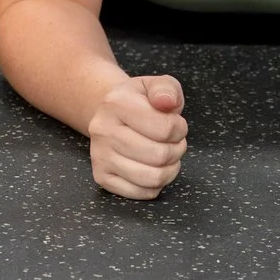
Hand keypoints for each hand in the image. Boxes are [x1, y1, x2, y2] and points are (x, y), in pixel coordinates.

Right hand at [87, 74, 187, 199]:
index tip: (175, 124)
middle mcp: (103, 130)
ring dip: (169, 169)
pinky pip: (142, 193)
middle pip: (159, 156)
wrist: (111, 114)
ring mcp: (100, 156)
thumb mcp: (156, 85)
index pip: (165, 128)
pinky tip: (154, 168)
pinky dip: (156, 185)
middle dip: (176, 149)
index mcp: (116, 103)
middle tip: (173, 141)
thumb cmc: (140, 102)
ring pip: (152, 178)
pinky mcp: (101, 177)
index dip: (180, 128)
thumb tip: (167, 102)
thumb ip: (167, 89)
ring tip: (166, 155)